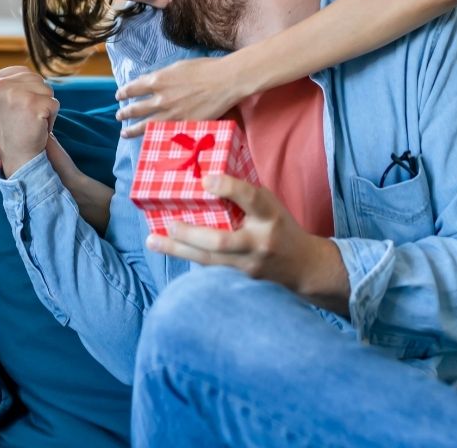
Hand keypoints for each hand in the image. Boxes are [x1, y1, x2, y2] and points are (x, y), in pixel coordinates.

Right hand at [0, 67, 58, 177]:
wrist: (18, 158)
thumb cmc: (13, 130)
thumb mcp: (3, 103)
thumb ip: (10, 85)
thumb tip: (20, 74)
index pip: (24, 72)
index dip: (31, 89)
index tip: (22, 107)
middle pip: (37, 80)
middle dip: (39, 98)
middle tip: (27, 117)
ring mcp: (15, 94)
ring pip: (47, 90)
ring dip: (46, 107)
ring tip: (32, 122)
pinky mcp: (32, 104)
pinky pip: (54, 104)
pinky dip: (52, 118)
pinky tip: (40, 128)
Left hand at [114, 56, 252, 137]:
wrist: (225, 81)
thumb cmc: (206, 69)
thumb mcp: (178, 67)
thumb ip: (161, 76)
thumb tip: (149, 81)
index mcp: (158, 80)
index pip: (133, 88)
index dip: (123, 93)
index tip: (119, 96)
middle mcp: (160, 98)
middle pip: (135, 109)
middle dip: (124, 113)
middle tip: (119, 116)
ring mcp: (171, 114)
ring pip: (145, 125)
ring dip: (132, 129)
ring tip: (125, 132)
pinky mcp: (183, 125)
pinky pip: (164, 134)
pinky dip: (154, 137)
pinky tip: (149, 140)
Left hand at [145, 174, 348, 312]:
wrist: (303, 266)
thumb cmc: (279, 226)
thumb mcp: (270, 205)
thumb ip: (244, 196)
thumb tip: (205, 179)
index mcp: (270, 215)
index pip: (251, 199)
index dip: (229, 188)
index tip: (206, 179)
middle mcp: (260, 241)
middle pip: (222, 241)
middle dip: (191, 233)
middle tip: (170, 223)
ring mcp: (249, 264)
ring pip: (209, 259)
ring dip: (178, 249)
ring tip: (153, 240)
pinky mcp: (241, 279)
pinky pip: (210, 267)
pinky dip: (188, 256)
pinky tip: (169, 248)